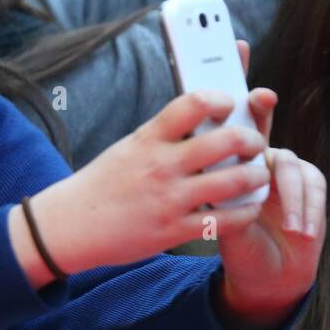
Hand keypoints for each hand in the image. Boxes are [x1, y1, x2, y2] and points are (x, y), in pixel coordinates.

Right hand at [16, 41, 280, 285]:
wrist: (70, 225)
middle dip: (251, 140)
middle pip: (226, 141)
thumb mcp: (127, 148)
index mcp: (147, 139)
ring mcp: (169, 199)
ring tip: (258, 175)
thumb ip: (162, 135)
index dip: (221, 98)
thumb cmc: (102, 183)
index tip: (230, 104)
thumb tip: (200, 115)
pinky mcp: (174, 231)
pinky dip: (246, 212)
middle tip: (255, 144)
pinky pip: (226, 221)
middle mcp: (160, 166)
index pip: (193, 103)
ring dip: (256, 176)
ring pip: (235, 181)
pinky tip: (249, 207)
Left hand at [213, 43, 325, 329]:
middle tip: (258, 97)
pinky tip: (299, 228)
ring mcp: (283, 172)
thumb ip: (194, 177)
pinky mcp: (308, 191)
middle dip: (259, 109)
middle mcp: (256, 156)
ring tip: (279, 211)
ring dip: (286, 189)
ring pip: (289, 161)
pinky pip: (312, 190)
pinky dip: (305, 211)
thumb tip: (176, 141)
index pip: (224, 112)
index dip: (232, 77)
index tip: (233, 45)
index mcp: (223, 155)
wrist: (262, 271)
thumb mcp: (197, 210)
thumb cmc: (233, 239)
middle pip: (259, 123)